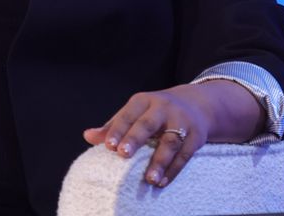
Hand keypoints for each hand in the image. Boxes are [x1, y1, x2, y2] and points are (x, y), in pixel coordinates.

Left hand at [82, 85, 211, 187]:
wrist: (196, 105)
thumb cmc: (155, 113)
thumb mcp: (135, 113)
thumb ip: (113, 126)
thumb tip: (87, 136)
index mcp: (144, 101)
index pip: (128, 114)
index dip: (118, 129)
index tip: (108, 146)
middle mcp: (163, 108)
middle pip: (148, 123)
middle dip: (135, 138)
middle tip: (123, 154)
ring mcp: (182, 121)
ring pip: (170, 141)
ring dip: (160, 161)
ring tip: (149, 179)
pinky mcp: (196, 136)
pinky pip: (185, 154)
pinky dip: (174, 169)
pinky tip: (162, 182)